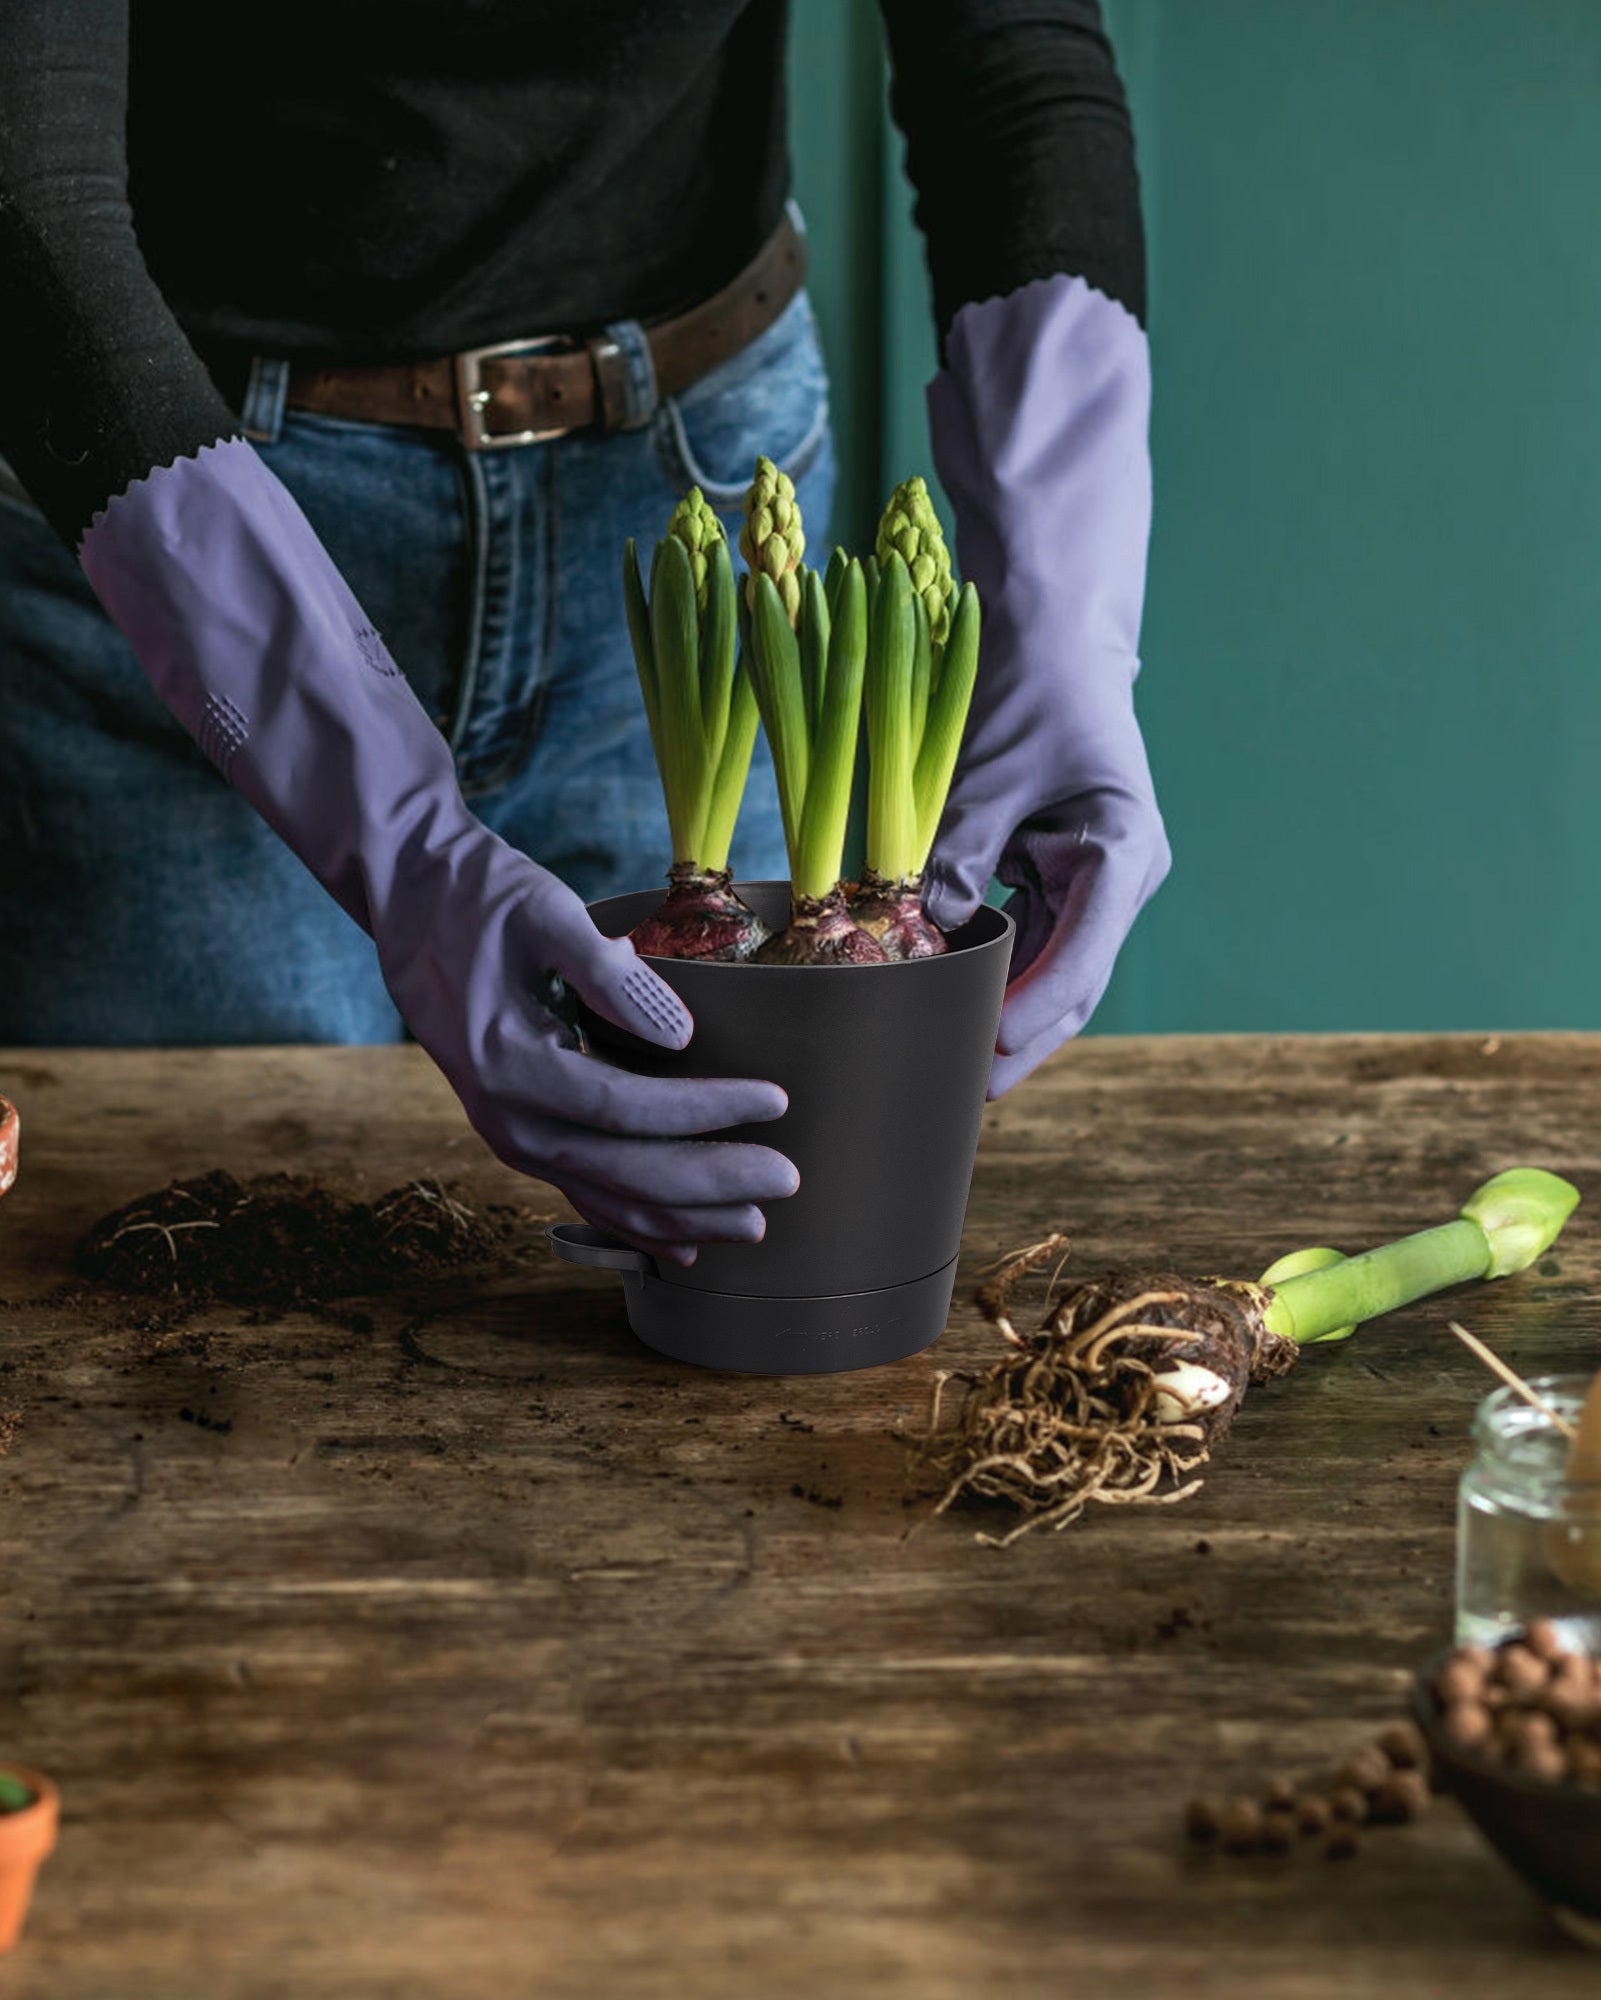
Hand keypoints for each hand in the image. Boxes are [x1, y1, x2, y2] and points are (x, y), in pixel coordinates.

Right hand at [81, 439, 796, 1259]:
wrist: (381, 854)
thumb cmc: (459, 863)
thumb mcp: (534, 893)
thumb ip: (604, 965)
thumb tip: (681, 1024)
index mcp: (503, 1052)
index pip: (626, 1113)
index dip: (710, 1123)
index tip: (784, 1118)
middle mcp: (498, 1095)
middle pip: (616, 1171)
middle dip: (706, 1185)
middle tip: (791, 1197)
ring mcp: (495, 1103)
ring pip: (591, 1184)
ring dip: (671, 1206)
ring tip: (748, 1223)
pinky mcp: (502, 1089)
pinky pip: (570, 1166)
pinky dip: (624, 1197)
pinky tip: (671, 1214)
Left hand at [922, 273, 1169, 1095]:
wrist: (1046, 619)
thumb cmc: (1029, 678)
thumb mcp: (989, 769)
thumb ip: (958, 850)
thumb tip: (920, 932)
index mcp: (1124, 853)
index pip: (1080, 961)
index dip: (1029, 1019)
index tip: (983, 1061)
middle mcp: (1113, 881)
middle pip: (1064, 985)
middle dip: (1011, 1040)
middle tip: (953, 1094)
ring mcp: (1082, 883)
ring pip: (1036, 972)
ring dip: (990, 1014)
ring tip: (934, 1064)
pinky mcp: (1047, 876)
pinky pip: (1013, 940)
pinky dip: (977, 971)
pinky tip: (935, 1006)